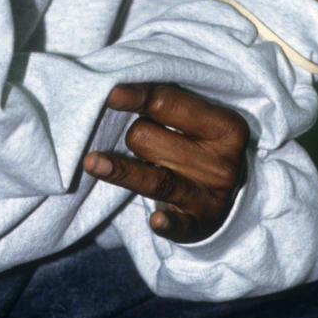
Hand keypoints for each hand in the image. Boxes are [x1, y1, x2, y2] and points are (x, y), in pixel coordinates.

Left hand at [83, 82, 248, 242]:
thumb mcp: (197, 117)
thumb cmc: (200, 141)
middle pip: (149, 139)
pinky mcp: (198, 226)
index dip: (135, 96)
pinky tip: (156, 220)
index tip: (110, 93)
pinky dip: (168, 223)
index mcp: (226, 127)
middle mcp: (222, 163)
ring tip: (91, 162)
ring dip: (120, 170)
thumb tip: (117, 92)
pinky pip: (179, 225)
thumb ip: (166, 102)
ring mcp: (211, 197)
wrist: (224, 190)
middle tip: (144, 138)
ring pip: (154, 179)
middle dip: (135, 134)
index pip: (169, 103)